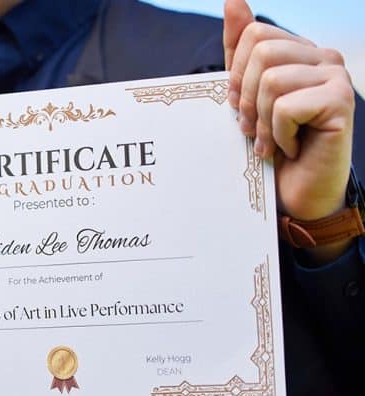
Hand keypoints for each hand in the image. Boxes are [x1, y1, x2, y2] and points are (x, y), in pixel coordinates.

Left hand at [223, 0, 355, 261]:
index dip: (235, 75)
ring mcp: (336, 77)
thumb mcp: (246, 97)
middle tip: (252, 130)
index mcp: (299, 52)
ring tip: (271, 143)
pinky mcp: (341, 101)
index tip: (240, 107)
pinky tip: (292, 148)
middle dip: (246, 98)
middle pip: (261, 50)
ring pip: (272, 78)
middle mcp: (323, 57)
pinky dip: (278, 134)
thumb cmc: (270, 148)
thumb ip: (240, 51)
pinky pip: (287, 105)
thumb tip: (233, 0)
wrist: (296, 196)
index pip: (253, 34)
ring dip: (261, 121)